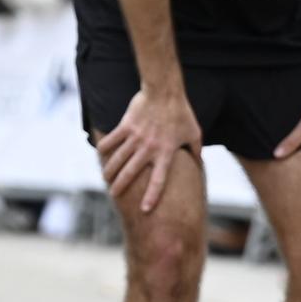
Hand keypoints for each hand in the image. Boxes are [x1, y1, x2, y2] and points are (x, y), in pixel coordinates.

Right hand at [97, 85, 202, 213]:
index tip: (145, 209)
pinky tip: (100, 154)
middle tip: (114, 195)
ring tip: (105, 179)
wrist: (165, 92)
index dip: (152, 196)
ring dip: (110, 170)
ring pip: (119, 158)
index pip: (159, 180)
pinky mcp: (126, 126)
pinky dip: (105, 147)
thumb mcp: (194, 133)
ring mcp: (136, 137)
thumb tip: (199, 163)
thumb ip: (196, 150)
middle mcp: (149, 148)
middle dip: (121, 186)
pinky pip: (113, 139)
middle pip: (132, 172)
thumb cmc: (182, 113)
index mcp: (166, 153)